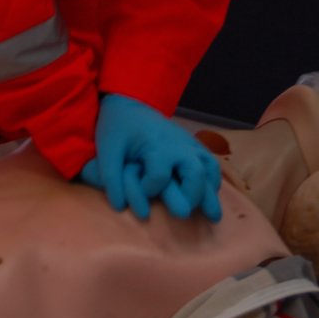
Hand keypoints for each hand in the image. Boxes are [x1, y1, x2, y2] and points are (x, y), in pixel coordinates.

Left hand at [79, 94, 221, 222]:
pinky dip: (211, 180)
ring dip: (209, 191)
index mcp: (156, 145)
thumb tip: (120, 207)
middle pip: (196, 173)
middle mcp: (178, 144)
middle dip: (192, 197)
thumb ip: (111, 178)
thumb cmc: (118, 128)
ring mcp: (189, 143)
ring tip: (207, 213)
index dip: (148, 189)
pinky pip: (211, 163)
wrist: (130, 103)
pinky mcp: (193, 144)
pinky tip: (205, 194)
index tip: (140, 189)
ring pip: (210, 168)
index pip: (159, 176)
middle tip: (183, 213)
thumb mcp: (107, 150)